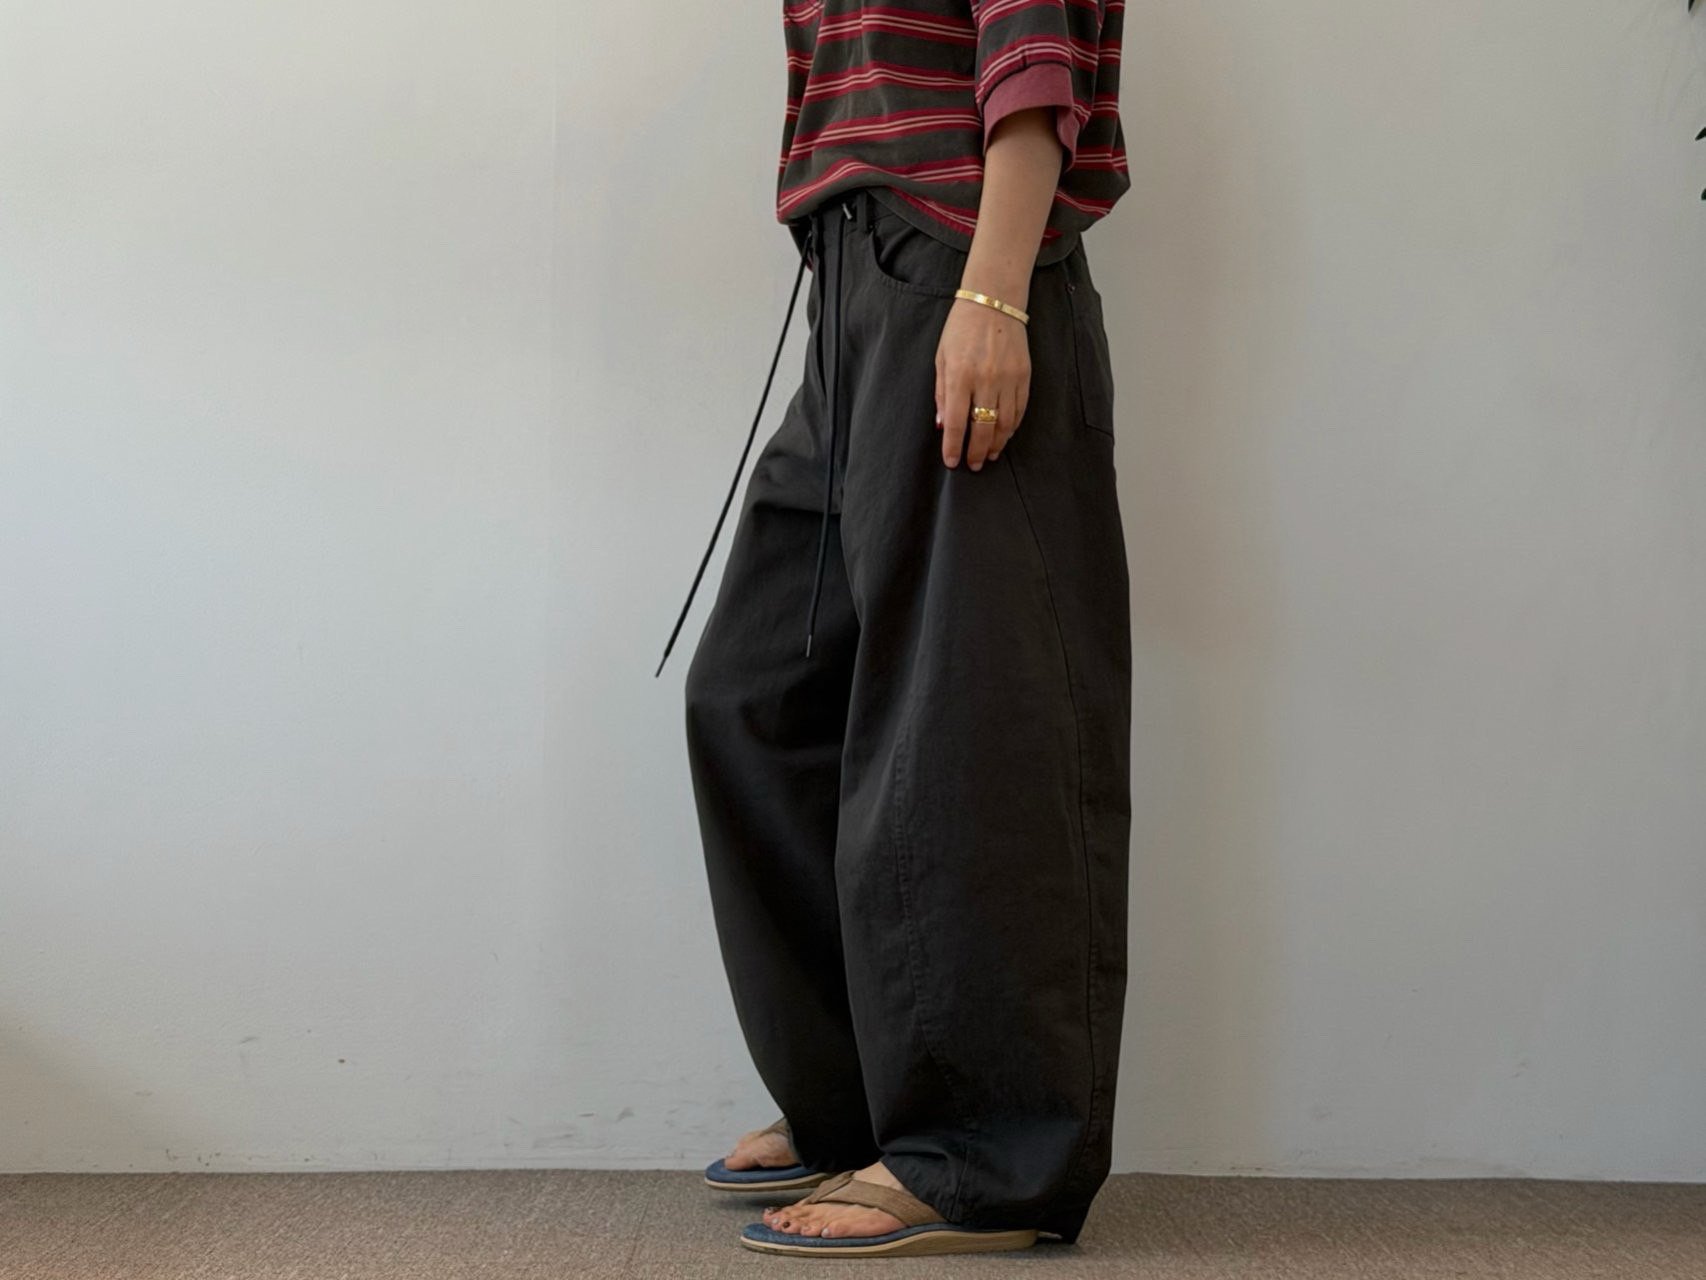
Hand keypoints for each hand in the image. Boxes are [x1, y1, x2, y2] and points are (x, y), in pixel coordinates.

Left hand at [934, 296, 1029, 470]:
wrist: (994, 301)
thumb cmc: (961, 329)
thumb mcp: (942, 358)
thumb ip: (942, 393)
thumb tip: (943, 424)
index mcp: (960, 376)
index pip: (957, 422)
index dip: (954, 446)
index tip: (952, 462)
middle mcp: (985, 380)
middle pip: (983, 428)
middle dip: (977, 451)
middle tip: (973, 465)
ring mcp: (1008, 378)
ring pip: (1005, 423)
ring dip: (997, 443)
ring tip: (989, 455)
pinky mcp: (1024, 375)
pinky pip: (1019, 409)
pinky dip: (1012, 426)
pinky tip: (1005, 434)